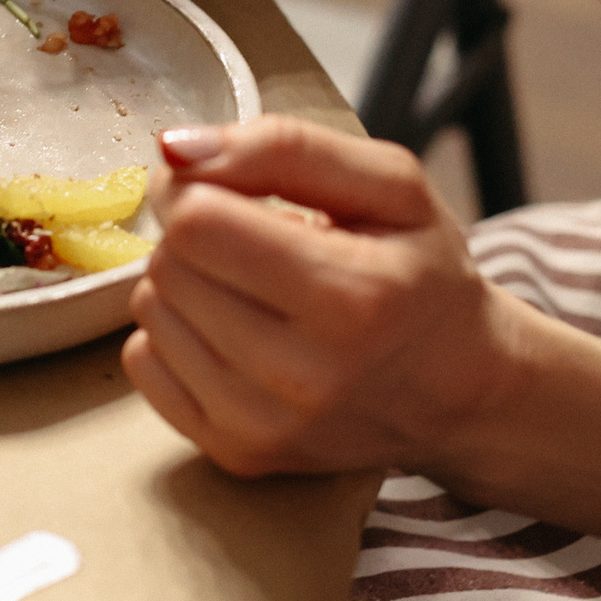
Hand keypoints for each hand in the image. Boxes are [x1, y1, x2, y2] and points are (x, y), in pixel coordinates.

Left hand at [124, 116, 528, 477]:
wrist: (458, 391)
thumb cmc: (422, 276)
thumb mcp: (391, 185)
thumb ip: (283, 147)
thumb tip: (173, 152)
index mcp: (354, 296)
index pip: (197, 223)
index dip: (197, 187)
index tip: (228, 189)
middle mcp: (305, 376)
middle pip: (168, 265)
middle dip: (197, 234)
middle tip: (256, 243)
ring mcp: (265, 425)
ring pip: (148, 311)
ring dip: (187, 283)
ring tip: (256, 289)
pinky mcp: (235, 453)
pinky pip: (141, 364)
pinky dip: (175, 335)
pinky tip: (234, 332)